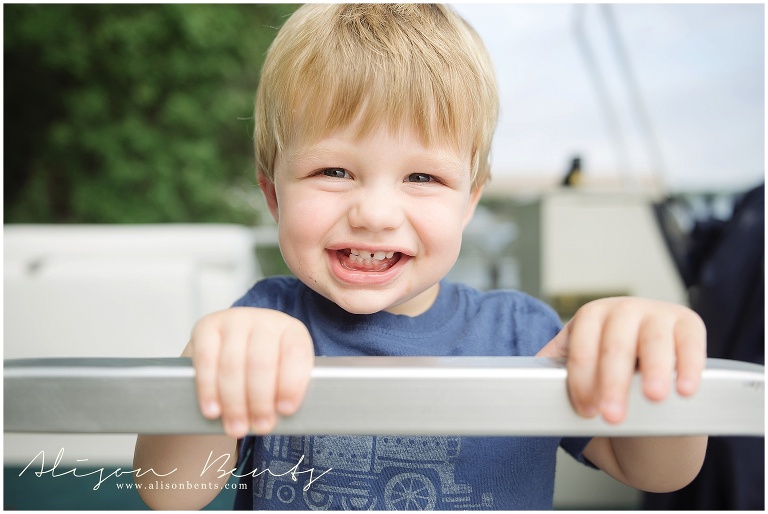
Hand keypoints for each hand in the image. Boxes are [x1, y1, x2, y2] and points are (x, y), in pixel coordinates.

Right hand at [183, 307, 313, 438]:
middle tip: (260, 426)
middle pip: (262, 363)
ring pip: (233, 365)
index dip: (291, 384)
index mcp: (292, 331)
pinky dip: (208, 389)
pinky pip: (206, 360)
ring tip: (236, 427)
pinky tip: (213, 409)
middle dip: (260, 401)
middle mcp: (265, 321)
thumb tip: (282, 418)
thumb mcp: (282, 373)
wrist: (229, 346)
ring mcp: (234, 320)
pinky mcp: (206, 326)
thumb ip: (285, 391)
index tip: (286, 410)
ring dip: (234, 402)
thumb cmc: (264, 367)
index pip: (296, 354)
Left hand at [537, 297, 706, 423]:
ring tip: (653, 397)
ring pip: (653, 343)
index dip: (581, 380)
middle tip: (612, 416)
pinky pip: (690, 343)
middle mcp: (622, 310)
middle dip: (612, 383)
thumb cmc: (606, 361)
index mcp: (590, 316)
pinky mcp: (688, 324)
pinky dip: (689, 366)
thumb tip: (515, 389)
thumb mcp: (579, 358)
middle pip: (615, 346)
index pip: (581, 347)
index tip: (585, 410)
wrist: (649, 357)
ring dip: (654, 371)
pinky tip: (685, 389)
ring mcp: (657, 314)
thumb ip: (554, 369)